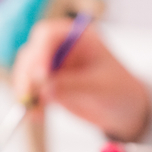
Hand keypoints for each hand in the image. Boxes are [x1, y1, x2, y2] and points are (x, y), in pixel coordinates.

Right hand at [12, 18, 151, 141]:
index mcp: (77, 36)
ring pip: (27, 72)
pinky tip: (35, 116)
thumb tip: (45, 89)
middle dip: (27, 76)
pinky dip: (30, 102)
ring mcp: (51, 66)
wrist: (124, 109)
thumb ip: (73, 85)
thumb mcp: (100, 87)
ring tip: (34, 112)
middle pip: (32, 53)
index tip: (40, 76)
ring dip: (26, 91)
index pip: (49, 36)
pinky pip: (31, 91)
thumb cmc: (119, 90)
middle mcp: (60, 47)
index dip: (40, 53)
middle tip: (29, 98)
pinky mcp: (47, 84)